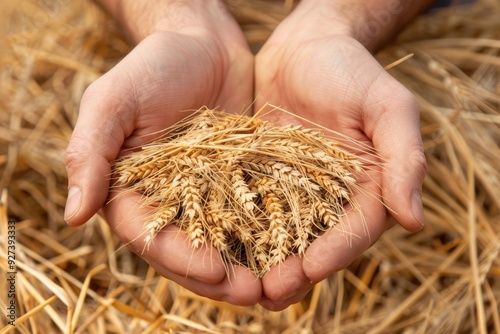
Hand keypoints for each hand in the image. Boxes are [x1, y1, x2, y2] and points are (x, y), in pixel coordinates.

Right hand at [64, 0, 261, 305]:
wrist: (203, 44)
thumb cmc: (153, 66)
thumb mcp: (113, 101)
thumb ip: (90, 153)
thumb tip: (71, 216)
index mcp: (130, 190)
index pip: (151, 238)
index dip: (181, 259)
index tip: (214, 273)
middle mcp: (167, 200)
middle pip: (190, 251)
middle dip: (219, 278)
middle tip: (254, 294)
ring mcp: (205, 194)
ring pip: (223, 242)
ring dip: (247, 266)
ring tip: (279, 284)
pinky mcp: (237, 181)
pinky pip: (251, 215)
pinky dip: (267, 236)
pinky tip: (291, 250)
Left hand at [254, 0, 427, 309]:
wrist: (306, 47)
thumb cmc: (352, 71)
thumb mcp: (387, 107)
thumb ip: (404, 159)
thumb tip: (414, 221)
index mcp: (367, 188)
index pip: (355, 230)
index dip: (335, 253)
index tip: (311, 269)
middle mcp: (330, 198)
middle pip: (315, 244)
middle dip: (294, 272)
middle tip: (268, 293)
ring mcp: (293, 190)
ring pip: (280, 237)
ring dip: (263, 263)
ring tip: (241, 286)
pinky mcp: (262, 177)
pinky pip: (251, 209)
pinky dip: (237, 231)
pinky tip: (218, 246)